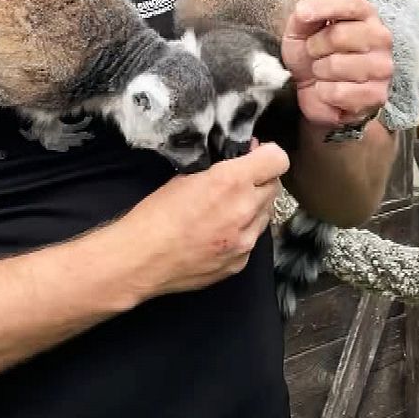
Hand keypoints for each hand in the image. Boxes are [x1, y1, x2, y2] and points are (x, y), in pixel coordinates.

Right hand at [119, 142, 288, 298]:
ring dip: (253, 205)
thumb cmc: (155, 216)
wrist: (140, 260)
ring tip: (224, 208)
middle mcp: (245, 211)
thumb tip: (238, 160)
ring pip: (266, 213)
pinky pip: (252, 239)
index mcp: (230, 182)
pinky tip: (218, 231)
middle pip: (274, 186)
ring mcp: (245, 241)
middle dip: (260, 179)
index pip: (277, 160)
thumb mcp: (185, 177)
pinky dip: (242, 231)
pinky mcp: (239, 263)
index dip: (267, 154)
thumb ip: (218, 169)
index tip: (255, 155)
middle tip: (237, 180)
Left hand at [280, 0, 392, 129]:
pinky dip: (324, 93)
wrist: (313, 88)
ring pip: (336, 65)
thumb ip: (303, 14)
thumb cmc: (312, 52)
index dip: (321, 8)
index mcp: (364, 13)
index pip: (348, 3)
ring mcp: (382, 67)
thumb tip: (304, 11)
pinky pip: (338, 92)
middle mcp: (380, 37)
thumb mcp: (300, 27)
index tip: (302, 15)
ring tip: (323, 71)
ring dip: (319, 71)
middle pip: (338, 36)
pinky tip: (330, 90)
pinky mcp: (377, 95)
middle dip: (315, 47)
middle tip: (315, 53)